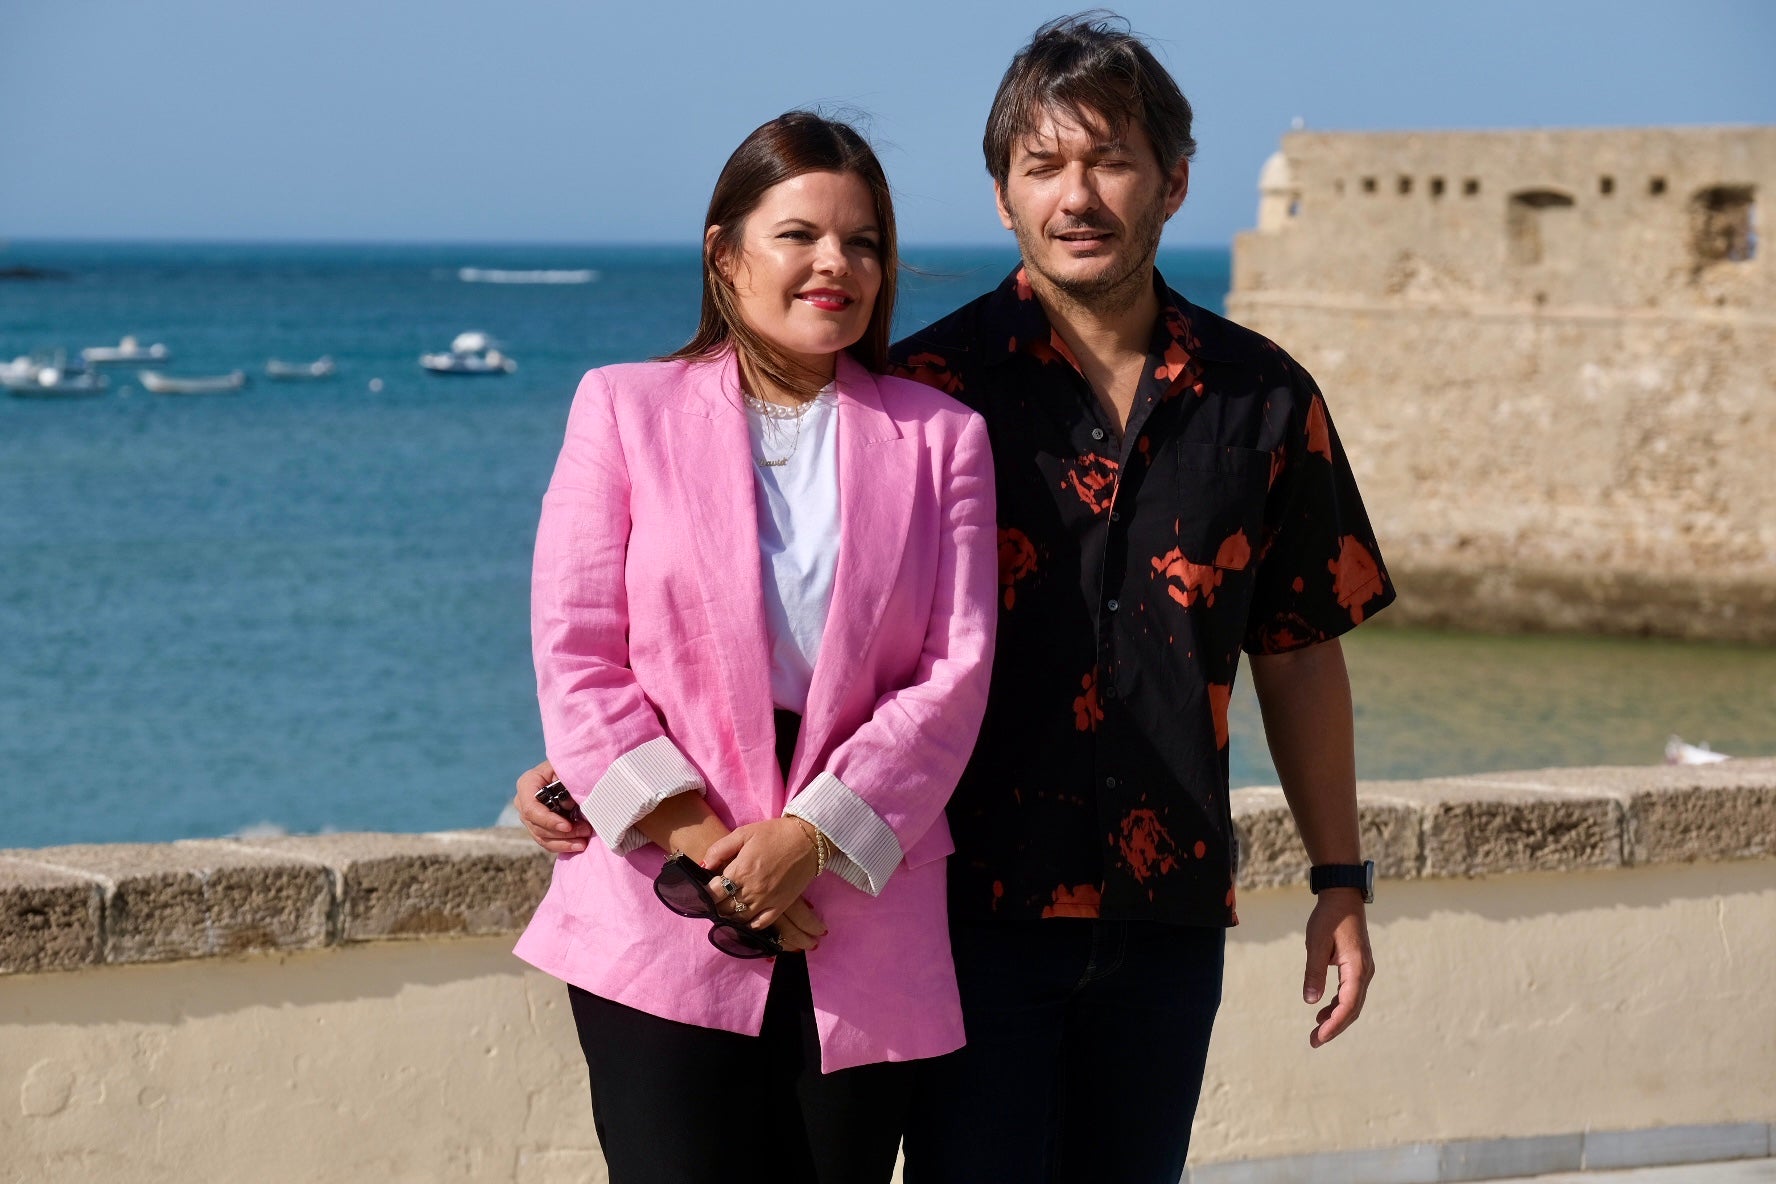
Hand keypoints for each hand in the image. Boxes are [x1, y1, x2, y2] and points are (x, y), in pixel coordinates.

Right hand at [514, 760, 592, 854]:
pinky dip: (563, 846)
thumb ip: (566, 782)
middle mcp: (523, 802)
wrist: (567, 771)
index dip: (549, 820)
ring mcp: (529, 817)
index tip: (568, 826)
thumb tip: (569, 802)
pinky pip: (547, 842)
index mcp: (527, 784)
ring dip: (565, 842)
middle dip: (563, 833)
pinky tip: (578, 845)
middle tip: (585, 831)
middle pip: (538, 826)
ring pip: (542, 837)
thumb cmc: (568, 767)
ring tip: (584, 842)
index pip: (531, 809)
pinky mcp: (538, 827)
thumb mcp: (566, 769)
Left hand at [702, 819, 826, 947]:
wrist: (808, 839)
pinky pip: (761, 924)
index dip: (704, 894)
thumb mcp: (743, 833)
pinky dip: (750, 925)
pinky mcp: (781, 906)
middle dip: (715, 905)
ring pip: (740, 918)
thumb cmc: (774, 833)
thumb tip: (703, 867)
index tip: (703, 891)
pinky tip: (745, 920)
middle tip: (714, 900)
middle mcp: (751, 890)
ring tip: (726, 909)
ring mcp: (767, 900)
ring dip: (730, 916)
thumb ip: (720, 849)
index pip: (712, 893)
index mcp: (740, 871)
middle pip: (724, 908)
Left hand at [1303, 889, 1372, 1047]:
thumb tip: (1311, 1001)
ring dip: (1336, 1017)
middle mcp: (1364, 972)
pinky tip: (1323, 1011)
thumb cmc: (1329, 917)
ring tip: (1317, 1031)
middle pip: (1352, 1009)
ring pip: (1353, 1002)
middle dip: (1334, 1027)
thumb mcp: (1316, 943)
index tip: (1319, 1036)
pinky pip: (1350, 992)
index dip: (1333, 1024)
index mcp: (1357, 967)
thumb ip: (1313, 972)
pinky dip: (1338, 1004)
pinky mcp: (1357, 966)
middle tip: (1314, 1041)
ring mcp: (1363, 970)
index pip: (1347, 1005)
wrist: (1342, 896)